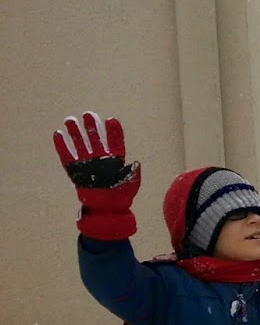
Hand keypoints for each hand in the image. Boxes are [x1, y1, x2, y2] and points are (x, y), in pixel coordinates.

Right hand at [54, 112, 140, 240]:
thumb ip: (133, 174)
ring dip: (75, 132)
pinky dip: (62, 146)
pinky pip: (67, 156)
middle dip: (92, 126)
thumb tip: (136, 163)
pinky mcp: (76, 170)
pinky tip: (58, 134)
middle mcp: (101, 159)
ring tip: (70, 120)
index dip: (113, 131)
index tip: (111, 120)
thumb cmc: (122, 197)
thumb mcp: (132, 184)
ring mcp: (87, 164)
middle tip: (88, 114)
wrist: (107, 209)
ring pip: (80, 144)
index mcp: (115, 160)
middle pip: (95, 139)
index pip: (115, 142)